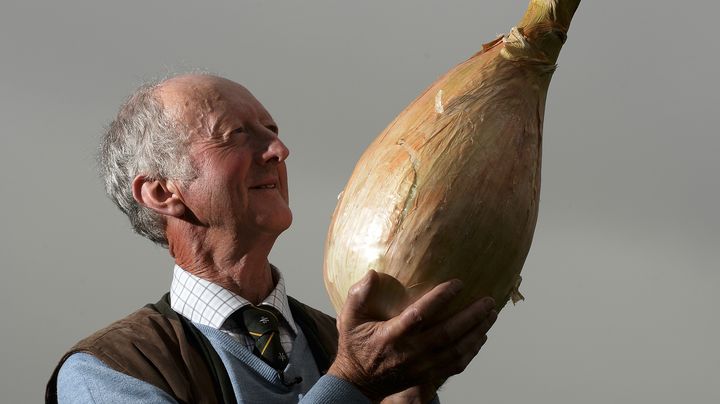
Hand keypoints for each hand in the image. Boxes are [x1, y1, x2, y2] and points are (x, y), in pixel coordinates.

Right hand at [327, 270, 497, 400]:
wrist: (358, 383)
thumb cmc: (355, 346)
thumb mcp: (348, 319)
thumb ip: (358, 295)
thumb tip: (373, 273)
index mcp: (392, 335)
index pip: (420, 314)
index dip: (441, 298)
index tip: (458, 283)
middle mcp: (410, 352)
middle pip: (448, 334)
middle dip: (471, 316)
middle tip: (488, 300)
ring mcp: (422, 366)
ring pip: (457, 350)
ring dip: (477, 332)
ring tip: (491, 314)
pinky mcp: (428, 376)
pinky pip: (457, 365)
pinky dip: (472, 351)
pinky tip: (481, 337)